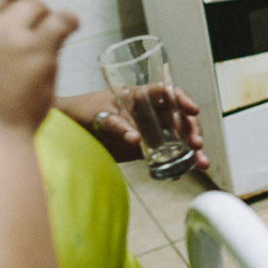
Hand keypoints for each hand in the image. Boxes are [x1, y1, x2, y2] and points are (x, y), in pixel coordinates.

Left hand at [74, 88, 210, 170]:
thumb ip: (115, 126)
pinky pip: (163, 157)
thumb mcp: (97, 116)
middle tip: (196, 145)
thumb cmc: (81, 112)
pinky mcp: (142, 150)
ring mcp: (148, 131)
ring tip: (200, 164)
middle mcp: (148, 112)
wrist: (67, 130)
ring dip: (191, 151)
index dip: (182, 99)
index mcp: (139, 96)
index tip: (193, 110)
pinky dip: (173, 166)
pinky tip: (178, 175)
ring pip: (176, 139)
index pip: (167, 93)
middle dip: (192, 130)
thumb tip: (136, 139)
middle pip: (179, 118)